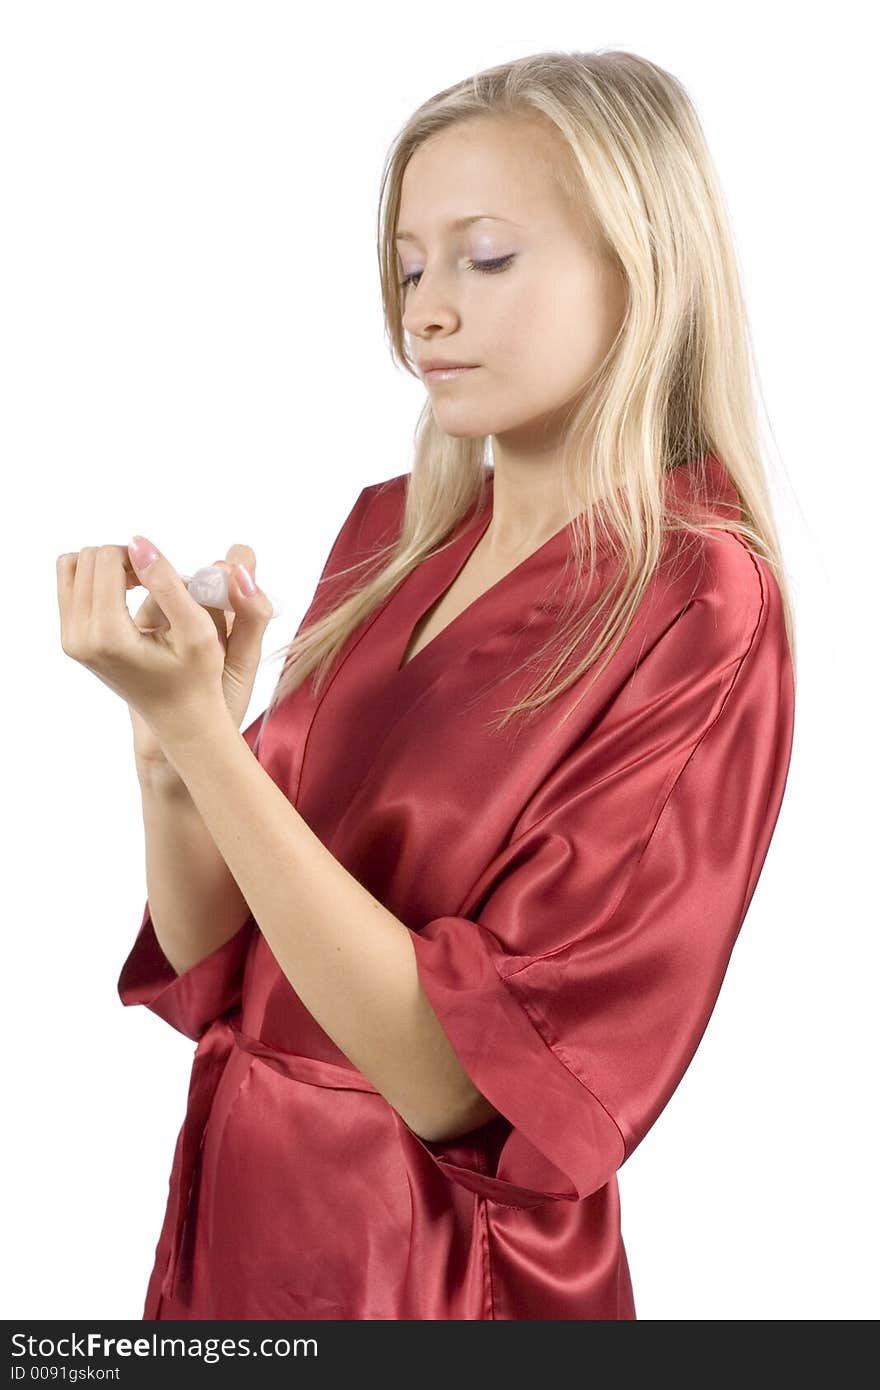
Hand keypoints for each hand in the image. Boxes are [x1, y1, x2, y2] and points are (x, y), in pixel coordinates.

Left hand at [56, 536, 270, 752]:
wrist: (179, 716)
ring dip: (107, 566)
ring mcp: (71, 641)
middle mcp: (79, 638)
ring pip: (73, 568)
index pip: (106, 560)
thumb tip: (138, 541)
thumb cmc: (197, 676)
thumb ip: (167, 583)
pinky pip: (70, 587)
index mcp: (108, 636)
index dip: (138, 554)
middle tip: (153, 577)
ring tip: (138, 584)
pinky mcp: (71, 640)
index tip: (163, 573)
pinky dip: (97, 579)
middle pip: (86, 559)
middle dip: (122, 558)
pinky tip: (126, 595)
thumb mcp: (196, 629)